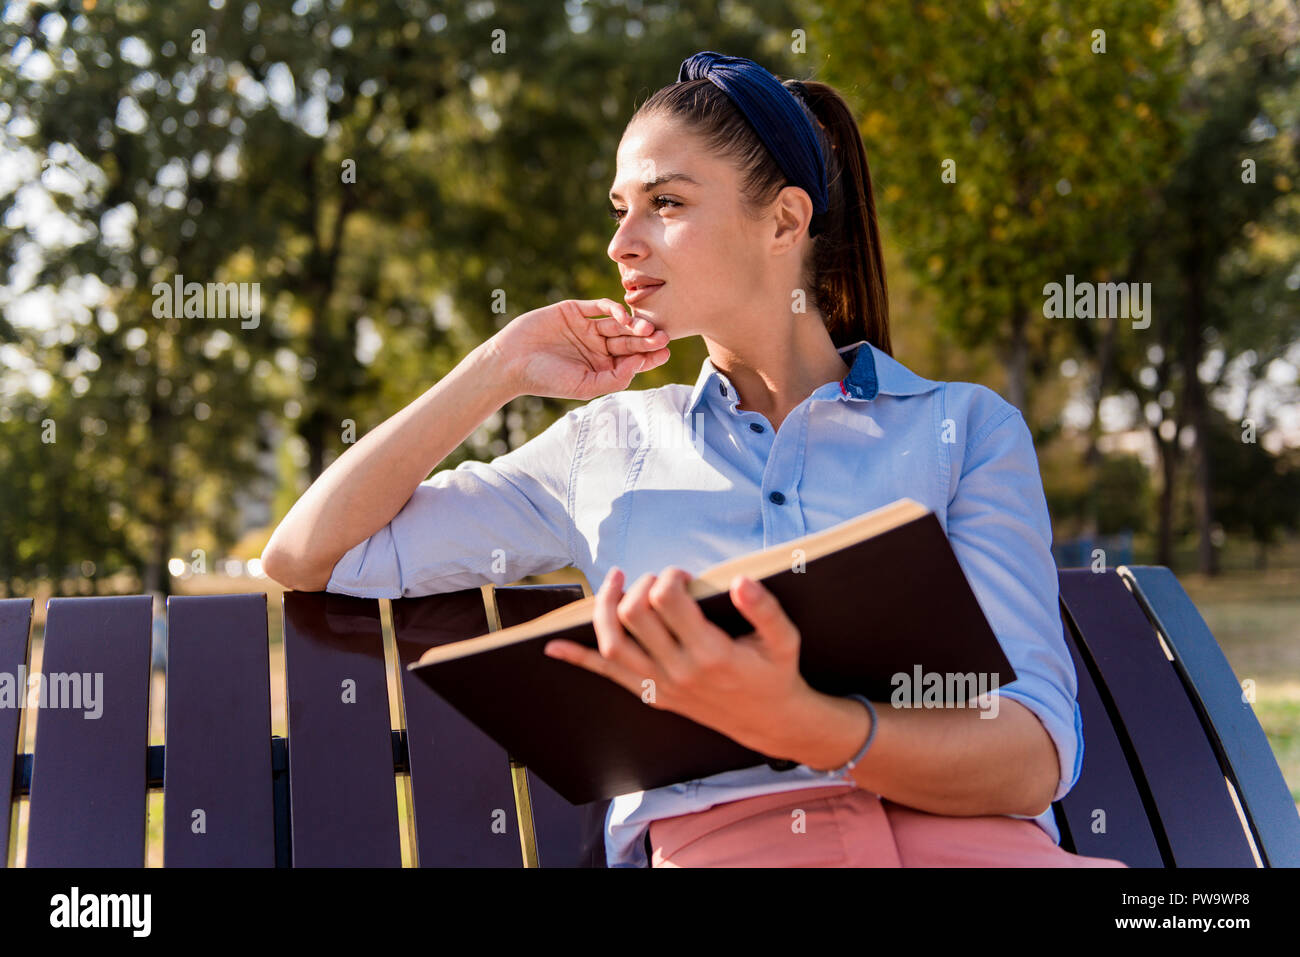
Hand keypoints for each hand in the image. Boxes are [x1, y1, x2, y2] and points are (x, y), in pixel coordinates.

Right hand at [490, 298, 670, 400]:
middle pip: (629, 340)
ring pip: (617, 323)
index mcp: (602, 367)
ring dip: (633, 324)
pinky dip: (612, 309)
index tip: (665, 353)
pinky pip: (599, 307)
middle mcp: (598, 347)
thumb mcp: (585, 386)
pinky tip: (622, 316)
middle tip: (662, 337)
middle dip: (646, 339)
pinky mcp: (574, 310)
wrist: (512, 363)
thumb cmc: (547, 380)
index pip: (632, 360)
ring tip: (646, 328)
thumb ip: (615, 378)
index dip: (650, 356)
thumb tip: (639, 364)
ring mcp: (587, 327)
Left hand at [543, 565, 814, 758]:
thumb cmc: (775, 672)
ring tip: (614, 583)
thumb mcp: (784, 638)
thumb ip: (764, 608)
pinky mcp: (652, 694)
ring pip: (612, 643)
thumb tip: (739, 581)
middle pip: (633, 616)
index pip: (667, 601)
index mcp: (711, 654)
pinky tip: (554, 648)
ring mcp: (661, 686)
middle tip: (657, 579)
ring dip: (605, 607)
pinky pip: (607, 675)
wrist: (770, 721)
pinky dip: (579, 659)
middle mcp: (679, 671)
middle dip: (638, 586)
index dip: (669, 577)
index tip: (682, 575)